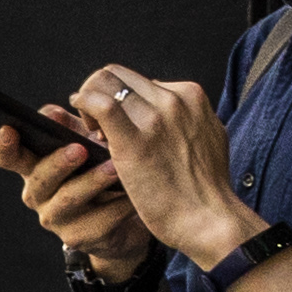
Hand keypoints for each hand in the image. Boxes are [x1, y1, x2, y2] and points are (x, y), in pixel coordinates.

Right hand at [1, 113, 148, 281]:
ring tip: (115, 168)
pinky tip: (135, 194)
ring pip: (68, 200)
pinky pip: (100, 220)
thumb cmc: (99, 172)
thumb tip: (52, 113)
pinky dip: (119, 205)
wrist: (124, 218)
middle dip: (58, 163)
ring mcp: (57, 219)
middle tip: (79, 149)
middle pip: (39, 179)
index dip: (4, 146)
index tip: (8, 130)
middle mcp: (39, 195)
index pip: (9, 158)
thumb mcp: (85, 145)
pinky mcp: (81, 237)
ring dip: (92, 182)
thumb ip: (68, 128)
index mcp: (35, 168)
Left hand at [68, 65, 254, 270]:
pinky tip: (84, 126)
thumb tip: (167, 111)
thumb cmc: (204, 187)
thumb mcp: (206, 138)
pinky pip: (100, 104)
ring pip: (104, 83)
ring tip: (93, 132)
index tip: (116, 123)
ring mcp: (156, 117)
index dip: (120, 98)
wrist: (209, 217)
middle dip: (99, 94)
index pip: (140, 80)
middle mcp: (174, 99)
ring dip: (88, 103)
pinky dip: (83, 106)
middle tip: (96, 125)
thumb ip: (186, 119)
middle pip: (117, 74)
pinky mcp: (135, 140)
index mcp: (191, 96)